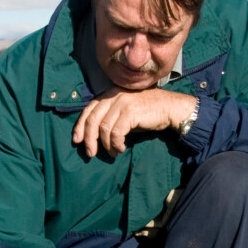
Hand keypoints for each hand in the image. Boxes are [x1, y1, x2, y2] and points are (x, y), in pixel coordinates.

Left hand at [71, 88, 196, 157]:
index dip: (80, 126)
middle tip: (90, 153)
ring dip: (106, 145)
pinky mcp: (130, 111)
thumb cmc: (148, 113)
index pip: (89, 109)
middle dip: (89, 139)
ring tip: (112, 153)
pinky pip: (116, 132)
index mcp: (110, 94)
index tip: (77, 140)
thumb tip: (94, 137)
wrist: (170, 108)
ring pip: (103, 128)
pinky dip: (116, 144)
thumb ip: (110, 119)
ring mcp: (122, 102)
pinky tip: (120, 149)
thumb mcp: (125, 113)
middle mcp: (114, 95)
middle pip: (93, 119)